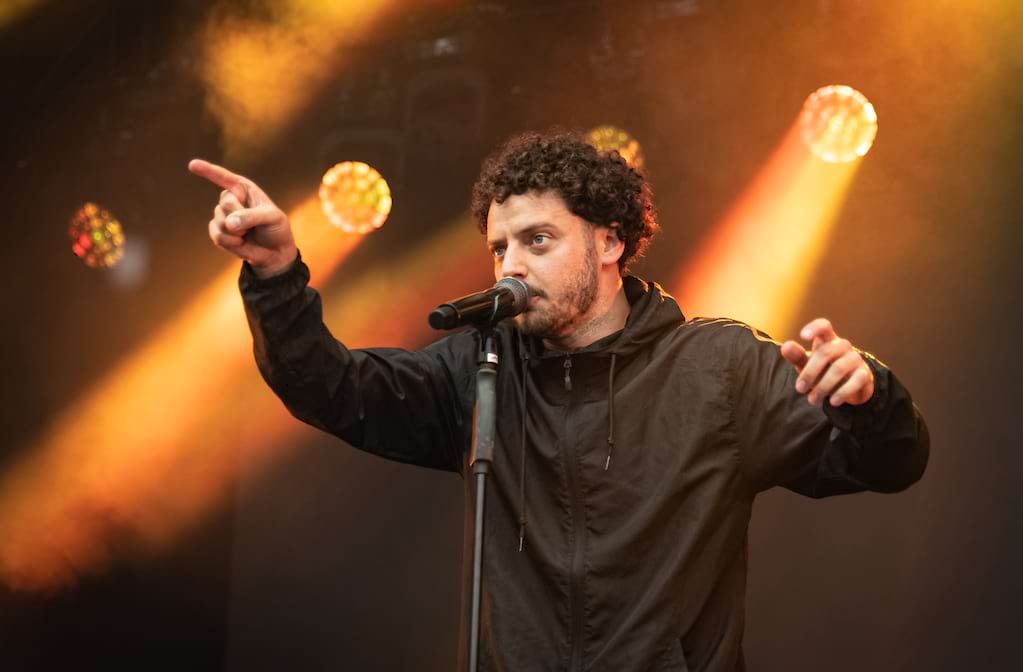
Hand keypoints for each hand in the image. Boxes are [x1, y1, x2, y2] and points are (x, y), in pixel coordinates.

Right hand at [188, 159, 296, 276]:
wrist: (275, 251)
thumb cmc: (276, 228)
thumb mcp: (272, 218)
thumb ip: (251, 216)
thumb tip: (230, 223)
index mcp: (244, 189)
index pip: (223, 177)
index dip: (207, 170)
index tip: (192, 164)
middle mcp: (231, 199)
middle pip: (226, 203)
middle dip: (241, 216)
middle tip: (255, 225)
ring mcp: (222, 216)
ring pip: (221, 222)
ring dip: (238, 232)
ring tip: (249, 233)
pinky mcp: (218, 232)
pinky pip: (218, 236)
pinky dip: (231, 242)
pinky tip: (242, 242)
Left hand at [779, 318, 873, 406]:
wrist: (848, 388)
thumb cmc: (823, 371)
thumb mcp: (807, 365)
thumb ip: (797, 356)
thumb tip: (785, 346)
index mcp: (827, 340)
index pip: (824, 326)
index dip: (814, 328)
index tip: (802, 336)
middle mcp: (843, 346)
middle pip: (826, 352)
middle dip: (810, 372)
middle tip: (799, 389)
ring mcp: (855, 359)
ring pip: (839, 368)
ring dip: (823, 386)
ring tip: (812, 400)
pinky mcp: (865, 374)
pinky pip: (856, 381)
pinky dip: (843, 392)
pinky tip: (833, 402)